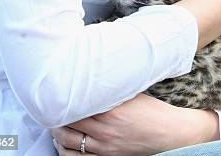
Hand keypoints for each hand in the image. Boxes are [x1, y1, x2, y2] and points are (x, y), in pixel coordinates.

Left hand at [51, 93, 218, 155]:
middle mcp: (105, 130)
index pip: (76, 103)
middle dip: (56, 114)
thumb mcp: (133, 92)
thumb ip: (113, 85)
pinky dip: (64, 151)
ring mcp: (104, 147)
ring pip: (68, 143)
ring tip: (54, 123)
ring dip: (57, 133)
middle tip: (50, 104)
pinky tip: (62, 143)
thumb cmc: (152, 110)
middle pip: (68, 123)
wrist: (170, 133)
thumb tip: (95, 72)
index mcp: (111, 110)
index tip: (55, 89)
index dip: (63, 97)